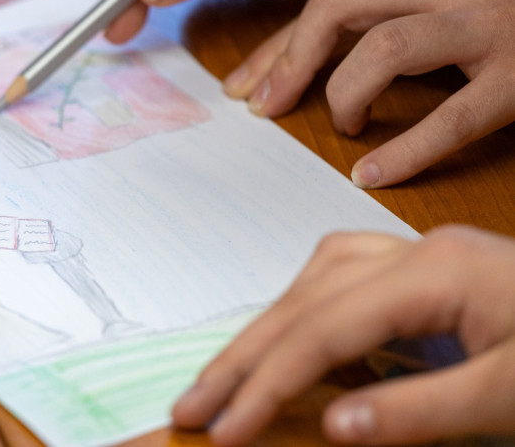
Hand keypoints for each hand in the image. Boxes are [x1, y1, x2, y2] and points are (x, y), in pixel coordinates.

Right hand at [172, 225, 514, 444]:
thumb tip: (331, 426)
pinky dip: (305, 314)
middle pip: (305, 296)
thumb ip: (417, 410)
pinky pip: (341, 282)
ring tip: (232, 373)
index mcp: (436, 272)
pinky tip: (297, 342)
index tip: (224, 426)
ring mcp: (418, 255)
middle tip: (194, 401)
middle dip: (245, 353)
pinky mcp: (424, 273)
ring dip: (269, 326)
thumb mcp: (511, 397)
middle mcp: (415, 251)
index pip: (325, 326)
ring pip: (314, 278)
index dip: (268, 379)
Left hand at [225, 0, 514, 187]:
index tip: (248, 86)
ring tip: (343, 127)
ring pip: (385, 47)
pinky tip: (373, 172)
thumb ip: (405, 10)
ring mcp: (490, 27)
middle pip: (339, 5)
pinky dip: (404, 148)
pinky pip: (452, 116)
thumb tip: (333, 52)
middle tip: (269, 108)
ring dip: (345, 94)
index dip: (280, 46)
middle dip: (290, 60)